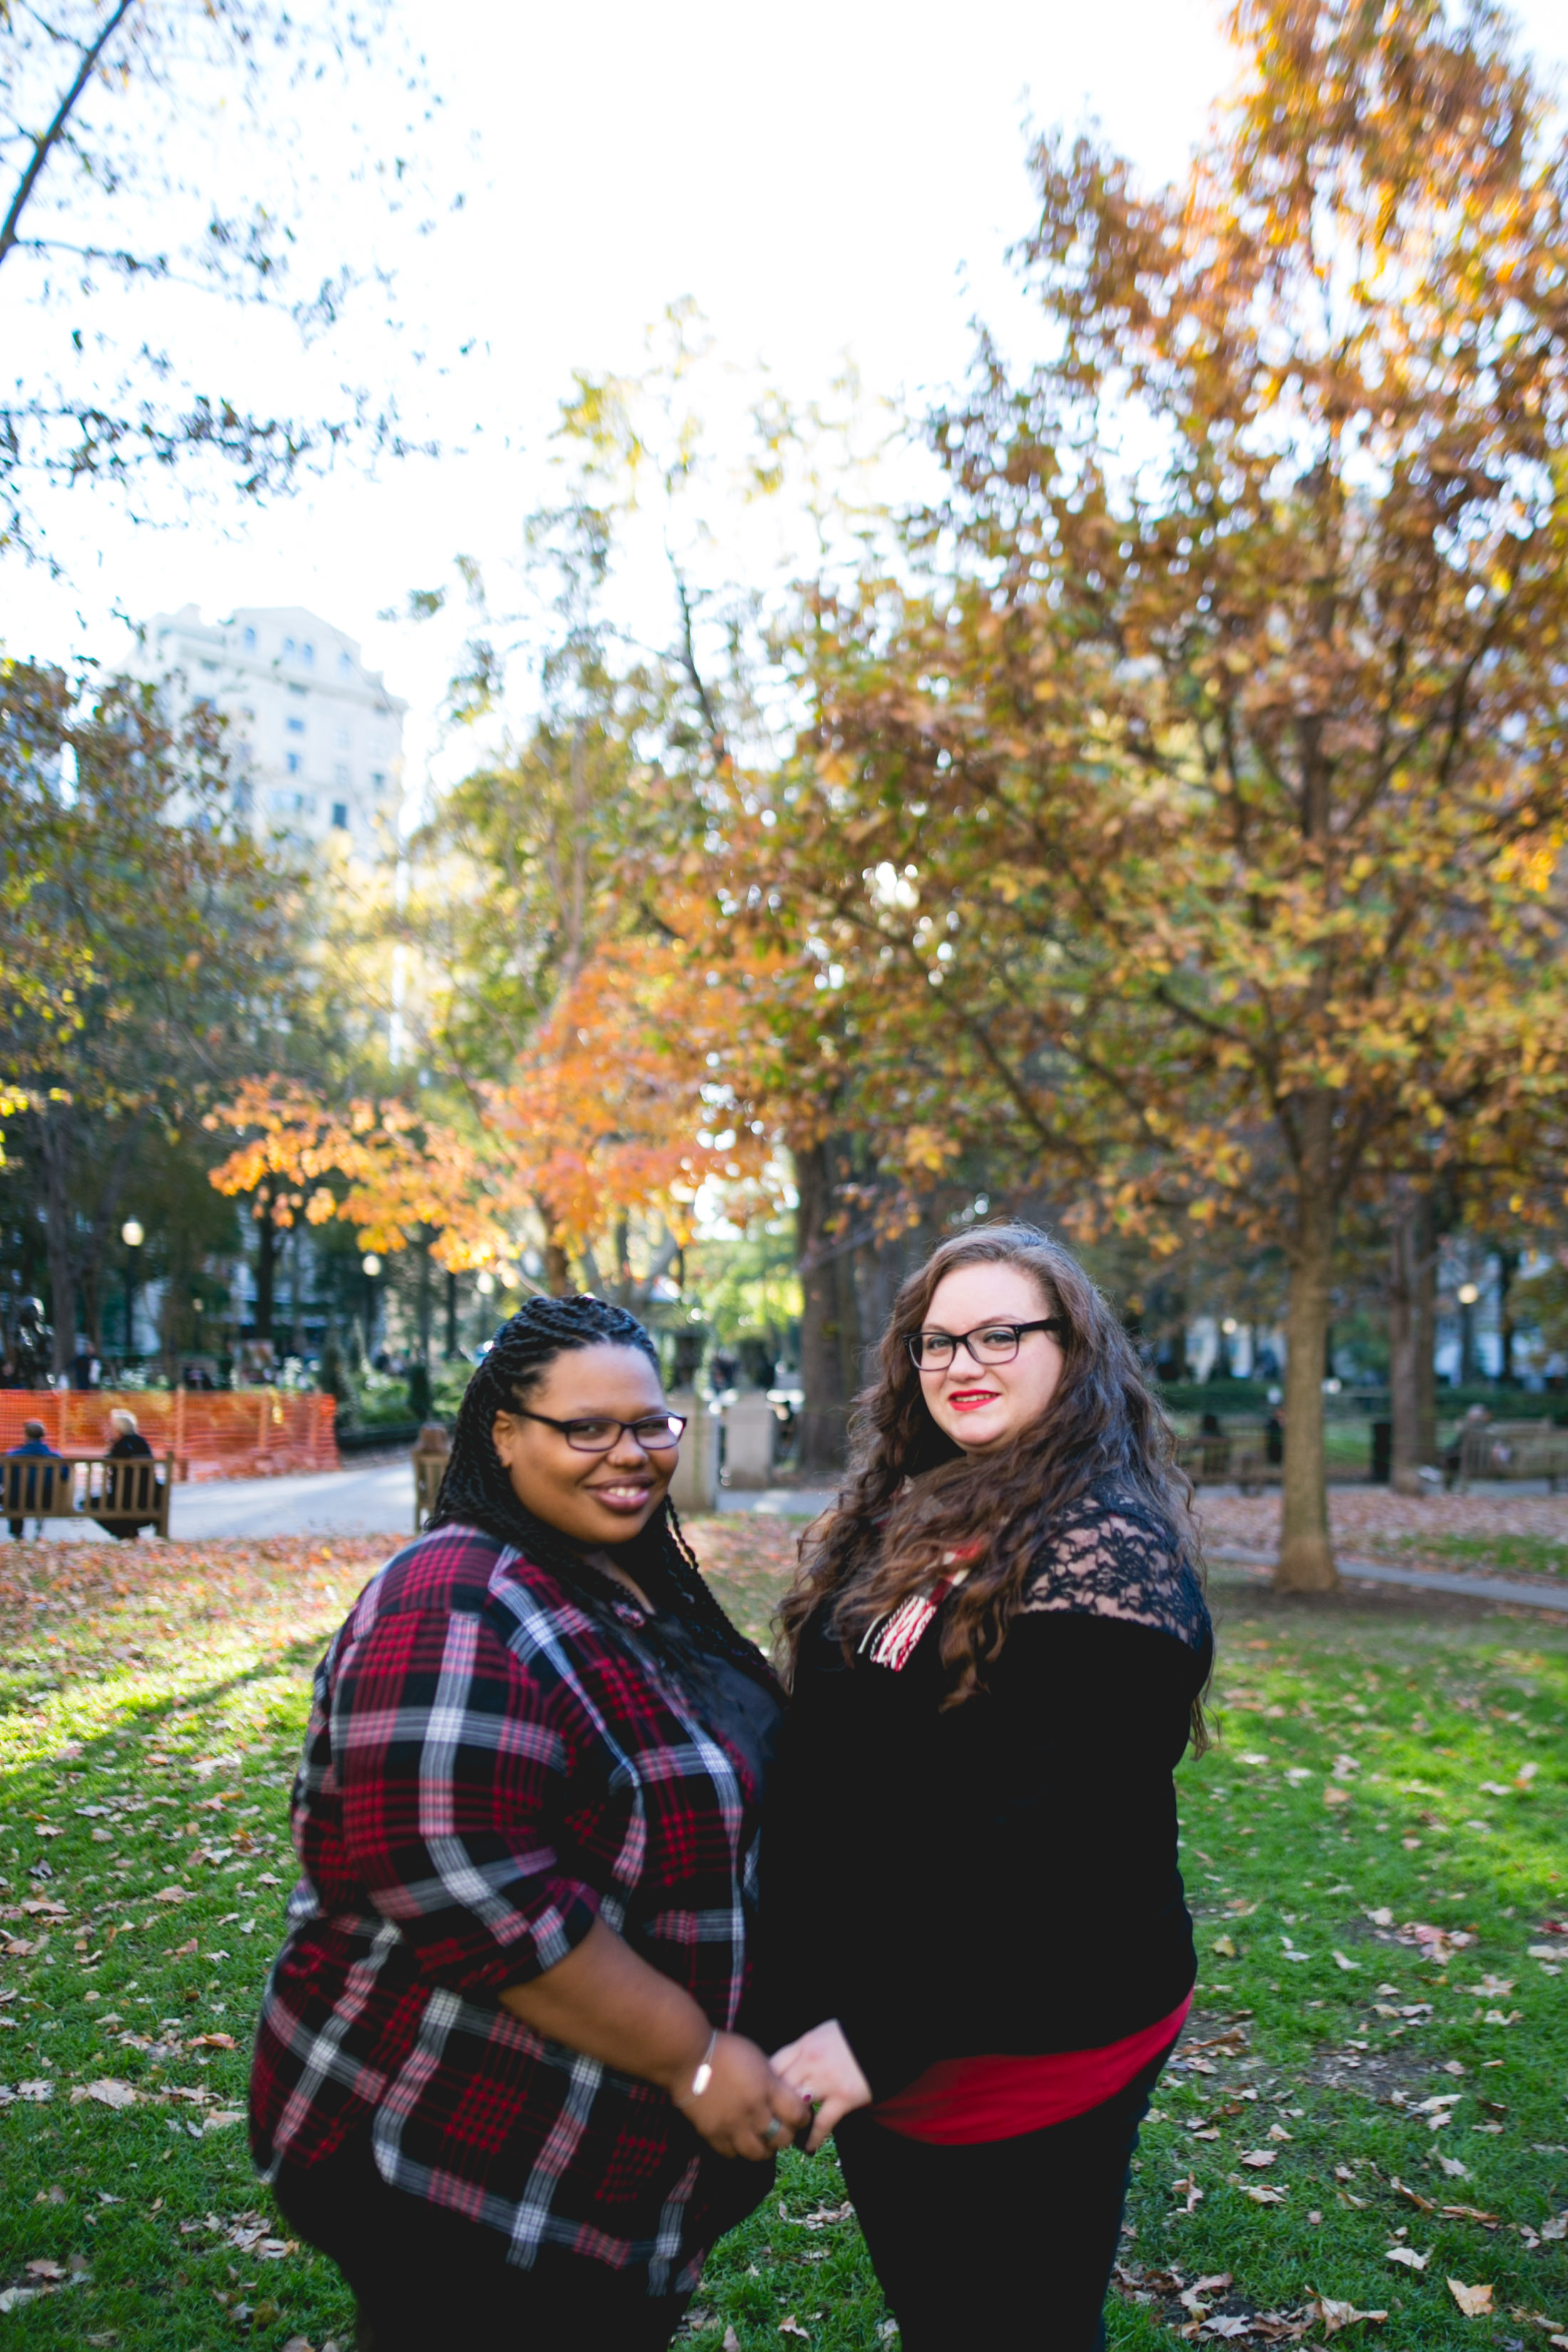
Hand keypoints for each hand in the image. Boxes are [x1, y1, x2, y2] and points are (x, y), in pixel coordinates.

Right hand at [669, 2030, 811, 2161]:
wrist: (688, 2056)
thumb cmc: (725, 2050)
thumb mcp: (758, 2059)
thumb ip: (773, 2081)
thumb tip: (786, 2097)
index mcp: (767, 2088)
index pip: (797, 2115)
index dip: (803, 2117)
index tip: (800, 2115)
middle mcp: (753, 2111)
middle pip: (781, 2138)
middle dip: (786, 2136)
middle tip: (782, 2129)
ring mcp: (732, 2126)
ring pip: (759, 2153)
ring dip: (764, 2148)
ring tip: (762, 2139)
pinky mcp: (712, 2135)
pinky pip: (732, 2154)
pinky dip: (739, 2149)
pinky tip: (738, 2138)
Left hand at [770, 2018, 872, 2152]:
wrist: (885, 2038)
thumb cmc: (851, 2036)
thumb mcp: (822, 2034)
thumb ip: (803, 2050)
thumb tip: (786, 2068)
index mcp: (805, 2044)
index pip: (773, 2065)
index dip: (764, 2083)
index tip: (762, 2097)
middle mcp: (811, 2061)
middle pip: (780, 2088)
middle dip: (772, 2106)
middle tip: (769, 2123)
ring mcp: (826, 2080)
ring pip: (796, 2106)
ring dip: (790, 2123)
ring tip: (786, 2136)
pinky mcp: (843, 2098)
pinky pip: (821, 2123)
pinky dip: (812, 2138)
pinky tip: (808, 2148)